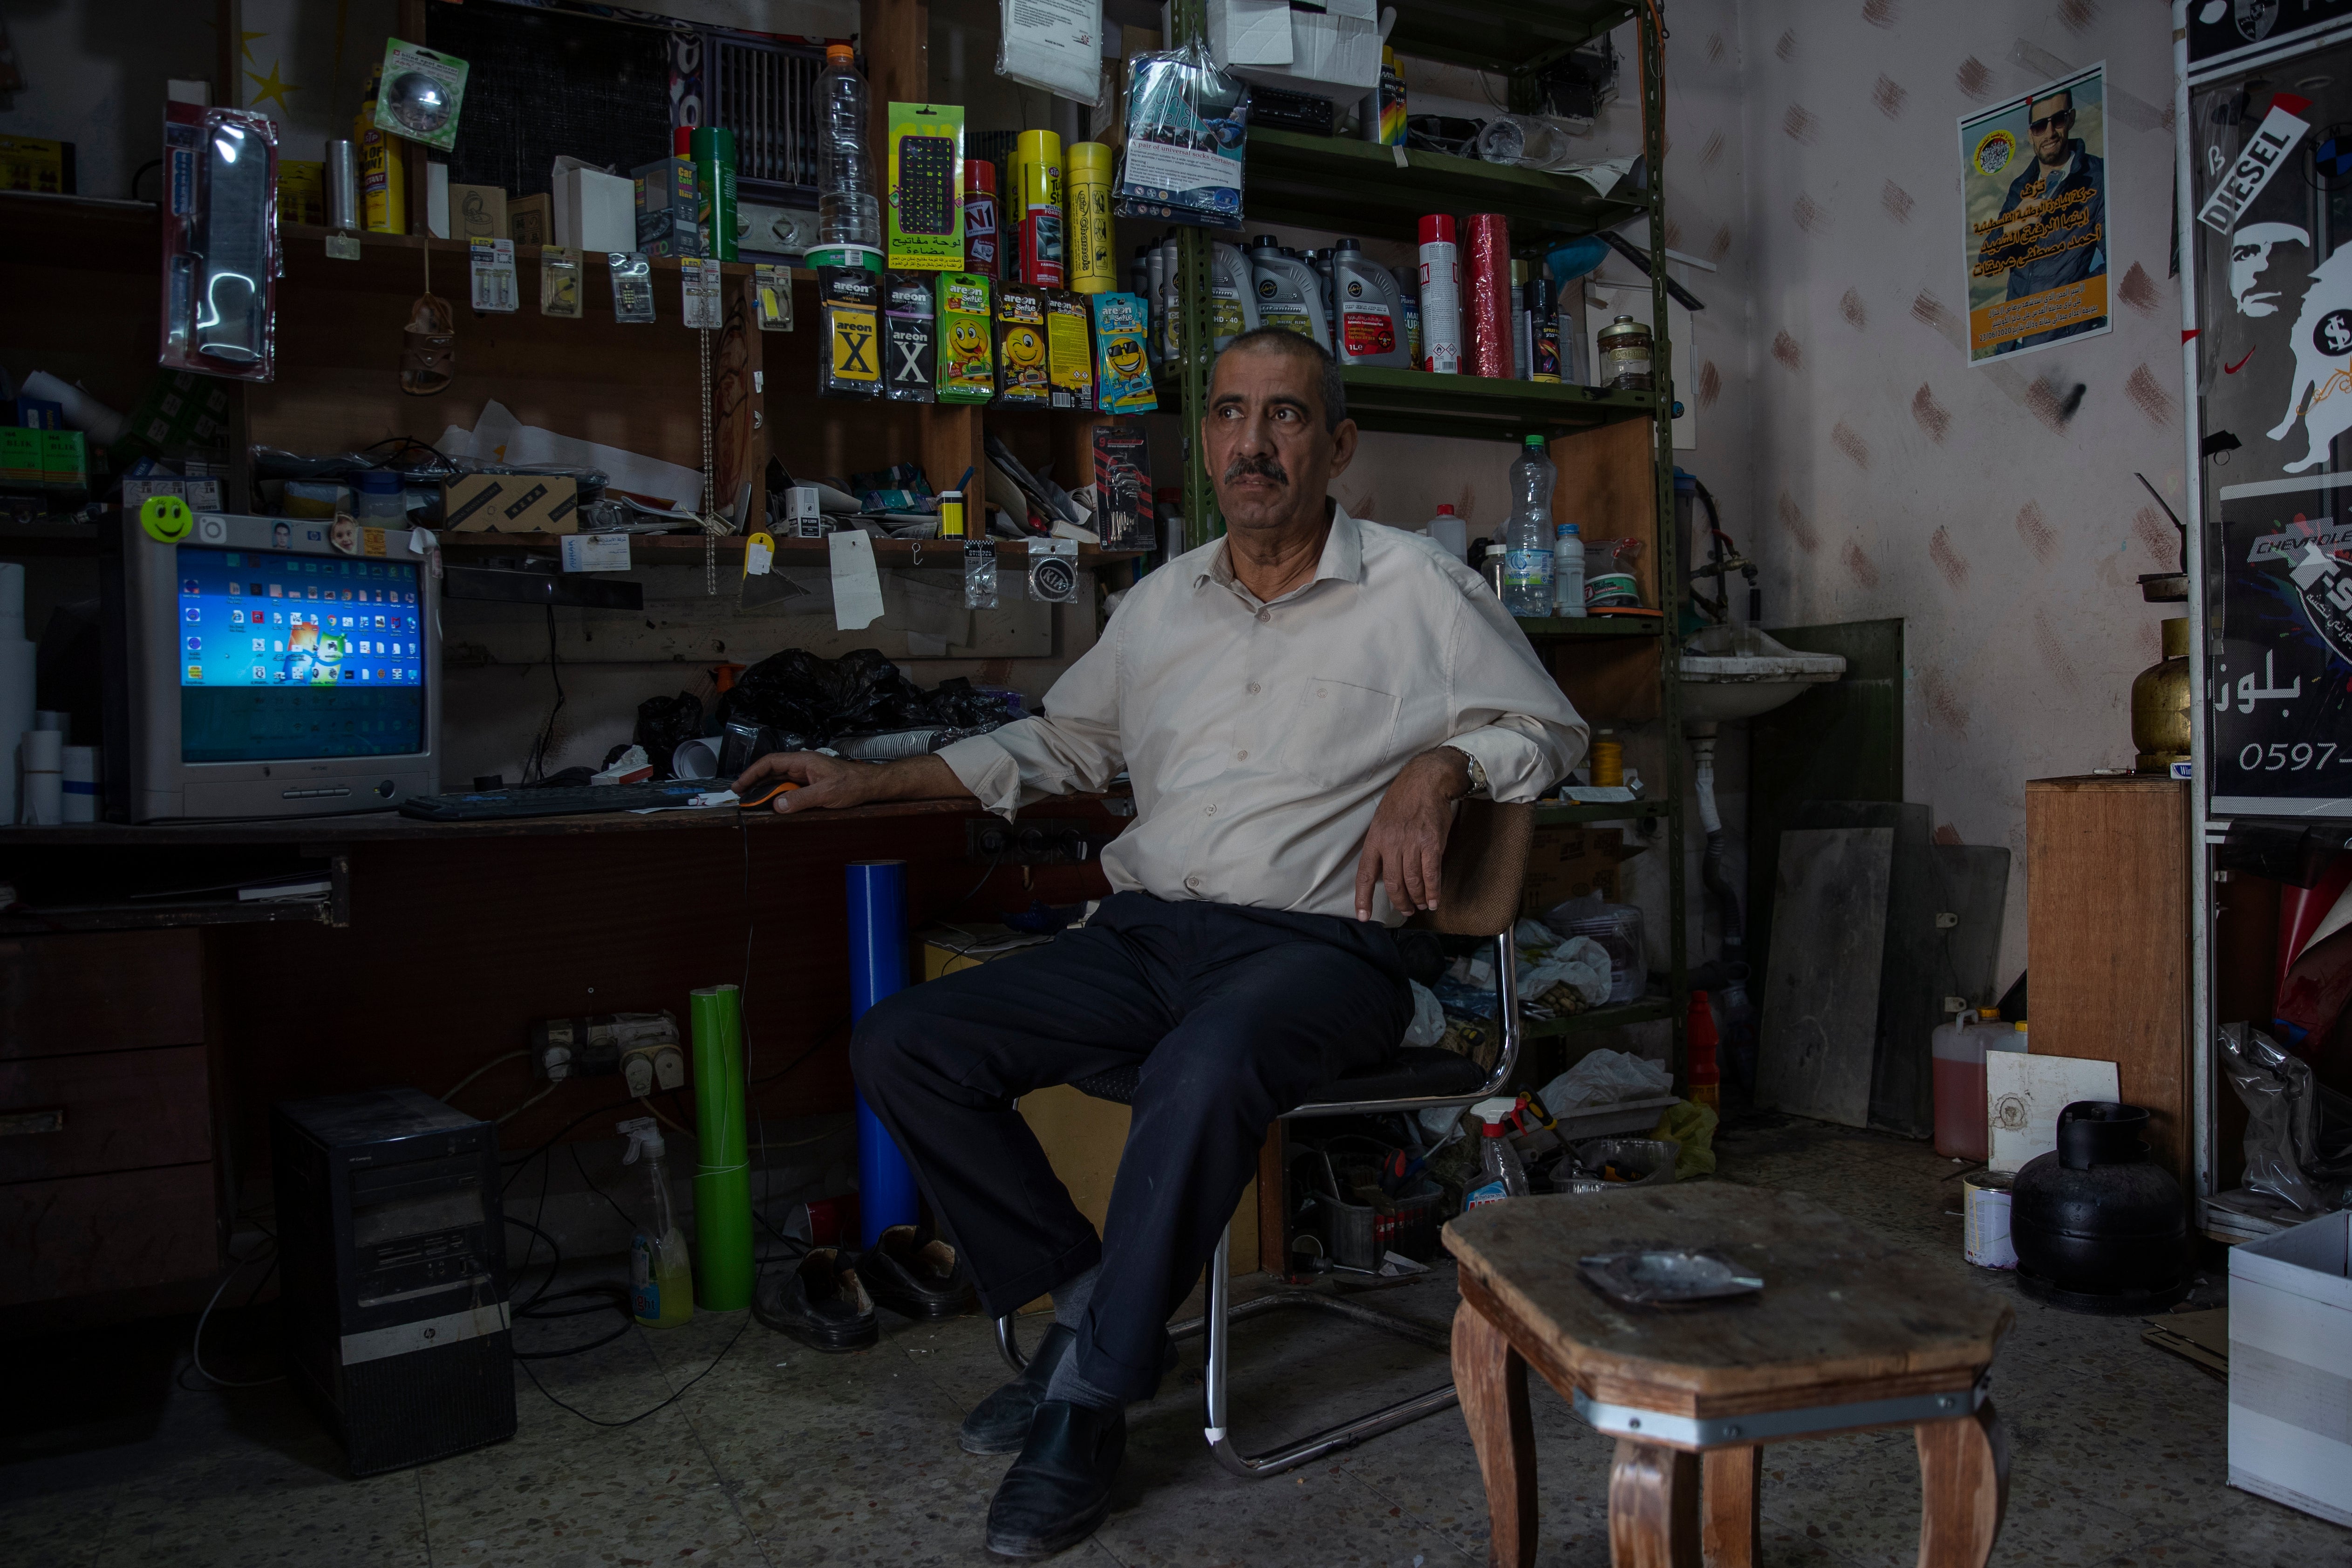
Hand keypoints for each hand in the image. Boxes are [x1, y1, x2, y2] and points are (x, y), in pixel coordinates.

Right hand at [732, 751, 879, 813]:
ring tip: (751, 801)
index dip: (752, 772)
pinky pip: (789, 788)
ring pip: (779, 780)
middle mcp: (801, 766)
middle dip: (754, 782)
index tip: (740, 785)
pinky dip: (778, 795)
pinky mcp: (811, 783)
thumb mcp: (826, 793)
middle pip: (771, 771)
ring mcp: (806, 774)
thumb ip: (801, 799)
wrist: (871, 784)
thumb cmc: (852, 784)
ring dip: (765, 790)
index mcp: (803, 761)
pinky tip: (772, 804)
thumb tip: (777, 806)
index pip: (771, 762)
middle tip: (740, 796)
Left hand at [1354, 748, 1470, 921]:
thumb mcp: (1381, 821)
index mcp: (1375, 839)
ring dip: (1416, 898)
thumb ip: (1381, 846)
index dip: (1363, 898)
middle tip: (1405, 909)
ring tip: (1419, 905)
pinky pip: (1431, 875)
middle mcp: (1391, 844)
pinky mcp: (1432, 844)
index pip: (1365, 875)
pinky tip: (1433, 901)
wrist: (1425, 781)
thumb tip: (1382, 871)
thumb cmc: (1403, 800)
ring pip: (1412, 882)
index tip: (1363, 916)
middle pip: (1392, 883)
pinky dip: (1432, 891)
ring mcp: (1412, 845)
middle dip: (1399, 901)